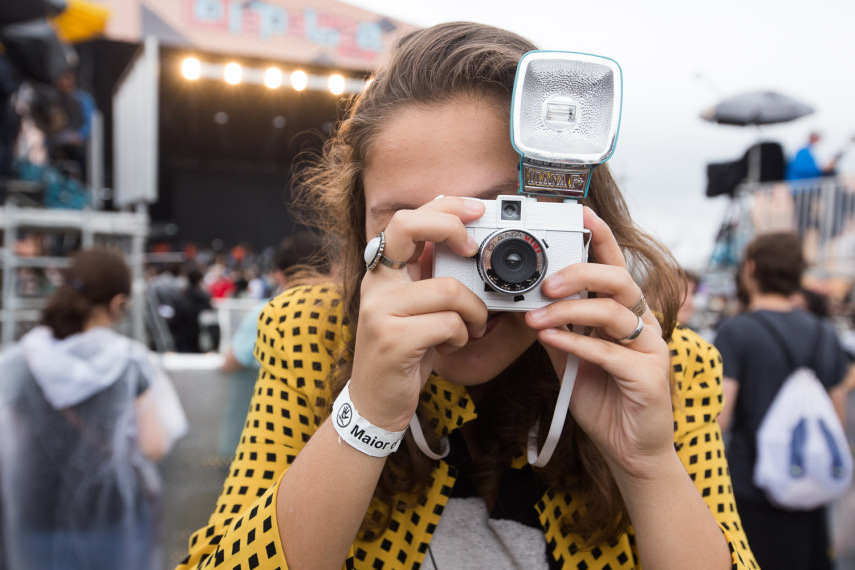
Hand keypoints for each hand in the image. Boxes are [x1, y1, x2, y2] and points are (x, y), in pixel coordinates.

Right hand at [350, 197, 488, 430]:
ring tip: (470, 328)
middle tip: (473, 249)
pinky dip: (463, 336)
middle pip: (409, 227)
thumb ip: (431, 274)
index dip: (443, 206)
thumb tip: (467, 238)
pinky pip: (449, 323)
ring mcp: (379, 309)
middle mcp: (375, 283)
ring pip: (450, 289)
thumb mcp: (416, 305)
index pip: (406, 219)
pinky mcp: (392, 339)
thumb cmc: (405, 350)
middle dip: (450, 227)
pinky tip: (452, 345)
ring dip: (474, 312)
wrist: (376, 401)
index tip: (476, 209)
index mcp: (382, 270)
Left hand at [525, 207, 673, 480]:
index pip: (614, 265)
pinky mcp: (650, 377)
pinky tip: (551, 339)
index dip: (599, 236)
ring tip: (536, 317)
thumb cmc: (604, 399)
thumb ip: (558, 329)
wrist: (629, 451)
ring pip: (615, 313)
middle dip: (580, 273)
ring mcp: (652, 350)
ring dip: (570, 311)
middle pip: (619, 280)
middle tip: (545, 283)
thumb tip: (528, 303)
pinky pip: (611, 352)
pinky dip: (577, 343)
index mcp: (626, 314)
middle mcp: (644, 325)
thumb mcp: (572, 357)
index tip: (577, 212)